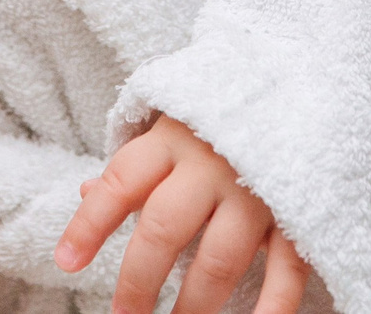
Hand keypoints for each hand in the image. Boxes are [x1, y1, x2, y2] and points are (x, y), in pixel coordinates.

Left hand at [55, 114, 308, 313]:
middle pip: (164, 229)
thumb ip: (137, 163)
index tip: (66, 263)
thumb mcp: (174, 124)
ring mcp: (257, 189)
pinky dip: (271, 306)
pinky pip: (286, 269)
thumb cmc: (223, 114)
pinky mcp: (296, 212)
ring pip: (218, 260)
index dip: (90, 224)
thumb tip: (85, 194)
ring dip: (194, 304)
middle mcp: (212, 162)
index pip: (121, 181)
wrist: (305, 78)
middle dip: (138, 282)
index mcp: (174, 137)